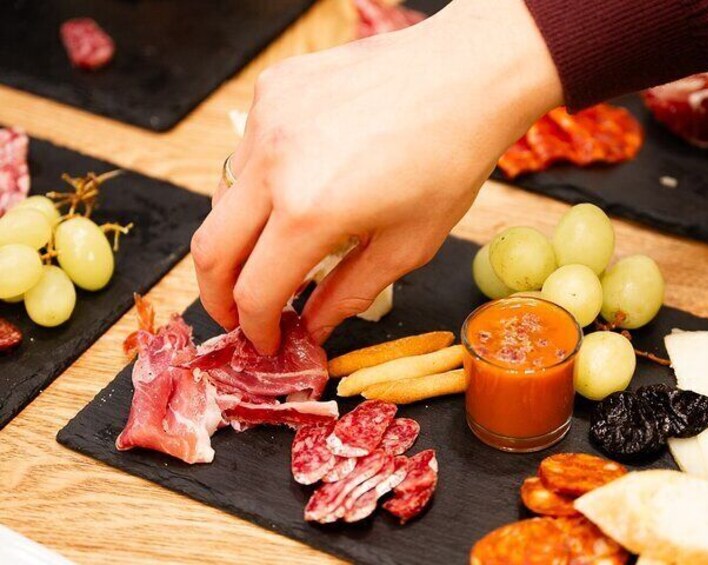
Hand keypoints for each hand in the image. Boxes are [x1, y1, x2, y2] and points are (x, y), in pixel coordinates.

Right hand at [192, 0, 561, 352]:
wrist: (466, 76)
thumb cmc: (450, 159)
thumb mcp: (409, 245)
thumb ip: (349, 292)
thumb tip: (312, 325)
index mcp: (311, 211)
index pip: (254, 291)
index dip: (255, 328)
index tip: (265, 340)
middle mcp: (274, 163)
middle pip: (209, 249)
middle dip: (217, 295)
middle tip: (237, 314)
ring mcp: (267, 119)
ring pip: (223, 198)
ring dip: (239, 236)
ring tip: (276, 248)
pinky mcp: (273, 89)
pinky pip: (246, 151)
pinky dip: (261, 182)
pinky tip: (299, 184)